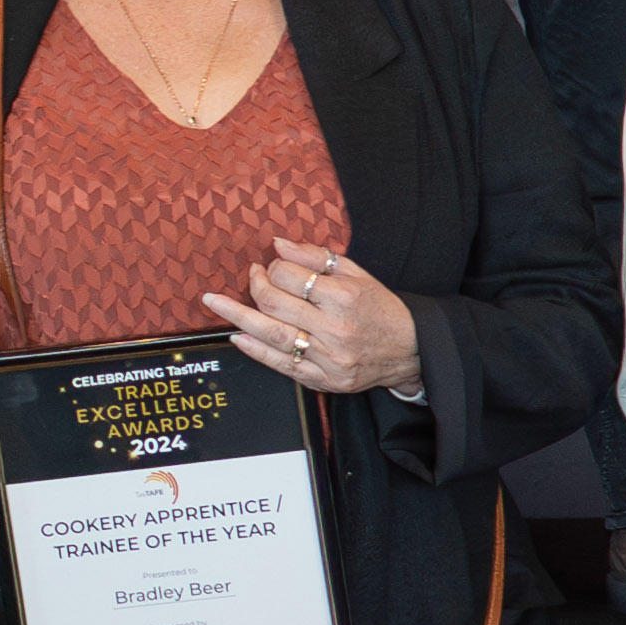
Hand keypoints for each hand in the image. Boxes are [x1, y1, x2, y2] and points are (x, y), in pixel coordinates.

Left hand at [204, 239, 420, 398]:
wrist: (409, 350)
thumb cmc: (379, 308)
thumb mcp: (356, 274)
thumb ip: (315, 257)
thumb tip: (278, 244)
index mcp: (344, 297)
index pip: (289, 276)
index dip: (273, 268)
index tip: (271, 267)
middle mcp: (335, 328)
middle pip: (275, 304)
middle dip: (253, 287)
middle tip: (248, 278)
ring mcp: (329, 357)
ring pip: (272, 335)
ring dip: (238, 317)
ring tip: (216, 304)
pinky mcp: (325, 380)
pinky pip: (282, 364)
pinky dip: (256, 350)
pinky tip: (238, 336)